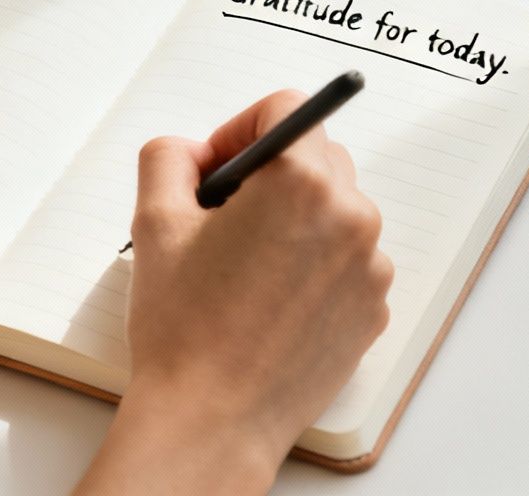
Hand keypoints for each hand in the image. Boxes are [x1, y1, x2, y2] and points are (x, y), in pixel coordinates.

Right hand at [77, 90, 393, 494]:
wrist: (213, 419)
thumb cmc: (185, 327)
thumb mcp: (155, 223)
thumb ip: (169, 159)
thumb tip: (192, 153)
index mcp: (301, 181)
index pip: (286, 109)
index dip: (240, 128)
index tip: (217, 166)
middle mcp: (351, 216)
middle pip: (317, 156)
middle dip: (270, 174)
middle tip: (221, 216)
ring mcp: (370, 267)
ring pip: (335, 210)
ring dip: (295, 219)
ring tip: (244, 267)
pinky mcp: (373, 309)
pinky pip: (348, 261)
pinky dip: (314, 266)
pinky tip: (269, 300)